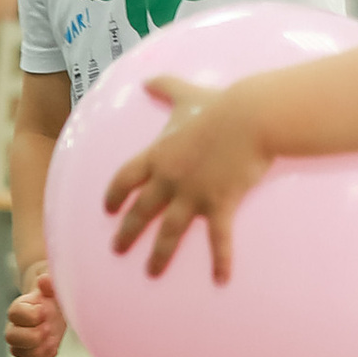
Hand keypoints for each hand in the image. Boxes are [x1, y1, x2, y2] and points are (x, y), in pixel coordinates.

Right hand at [6, 260, 65, 356]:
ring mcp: (24, 340)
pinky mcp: (33, 351)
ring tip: (52, 337)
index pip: (14, 314)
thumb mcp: (54, 283)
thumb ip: (50, 281)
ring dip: (39, 349)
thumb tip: (44, 281)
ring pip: (19, 353)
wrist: (54, 301)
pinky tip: (54, 345)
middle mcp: (17, 325)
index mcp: (20, 306)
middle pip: (10, 338)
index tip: (45, 310)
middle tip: (48, 328)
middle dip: (32, 336)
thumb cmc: (53, 290)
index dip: (30, 315)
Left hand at [103, 75, 275, 282]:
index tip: (108, 209)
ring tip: (151, 272)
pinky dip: (220, 260)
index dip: (115, 194)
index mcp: (159, 155)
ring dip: (159, 254)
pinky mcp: (219, 204)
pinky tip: (221, 279)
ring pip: (169, 230)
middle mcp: (170, 179)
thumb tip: (147, 78)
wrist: (249, 117)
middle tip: (117, 249)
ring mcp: (193, 194)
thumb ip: (165, 87)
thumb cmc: (219, 106)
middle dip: (127, 231)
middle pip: (141, 210)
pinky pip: (218, 239)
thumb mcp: (187, 95)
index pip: (126, 178)